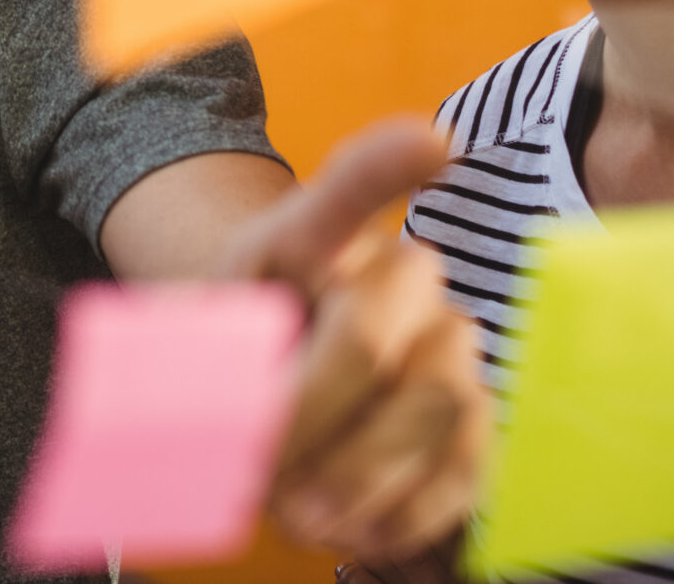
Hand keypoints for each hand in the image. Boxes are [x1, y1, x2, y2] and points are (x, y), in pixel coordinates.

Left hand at [228, 118, 485, 562]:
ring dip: (363, 472)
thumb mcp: (195, 349)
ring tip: (302, 516)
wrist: (278, 378)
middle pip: (370, 337)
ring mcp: (450, 337)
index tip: (432, 142)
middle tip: (259, 474)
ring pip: (436, 402)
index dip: (390, 162)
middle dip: (310, 415)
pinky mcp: (478, 410)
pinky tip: (359, 532)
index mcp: (309, 238)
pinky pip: (470, 460)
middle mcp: (399, 273)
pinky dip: (412, 509)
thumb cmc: (238, 351)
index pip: (349, 189)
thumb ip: (200, 373)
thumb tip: (218, 429)